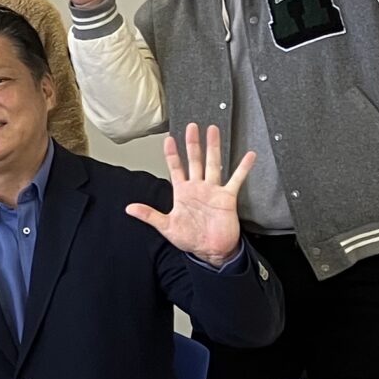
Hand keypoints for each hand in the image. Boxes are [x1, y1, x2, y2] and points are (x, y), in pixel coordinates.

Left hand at [124, 124, 257, 266]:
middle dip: (193, 143)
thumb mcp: (166, 226)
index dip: (172, 154)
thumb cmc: (190, 239)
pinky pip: (236, 179)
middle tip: (192, 127)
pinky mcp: (227, 197)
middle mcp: (198, 187)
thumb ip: (149, 215)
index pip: (175, 168)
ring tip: (214, 131)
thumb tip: (130, 208)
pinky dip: (243, 168)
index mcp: (183, 192)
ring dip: (213, 147)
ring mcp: (213, 190)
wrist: (211, 251)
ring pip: (213, 163)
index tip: (169, 140)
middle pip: (195, 160)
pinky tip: (249, 156)